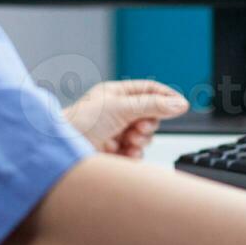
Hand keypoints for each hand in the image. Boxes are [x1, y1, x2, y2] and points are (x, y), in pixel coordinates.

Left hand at [63, 80, 188, 157]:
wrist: (64, 149)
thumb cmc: (81, 122)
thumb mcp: (121, 107)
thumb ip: (152, 105)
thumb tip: (179, 104)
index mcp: (117, 94)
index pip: (150, 90)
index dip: (167, 96)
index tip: (182, 105)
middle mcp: (118, 112)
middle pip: (151, 115)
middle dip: (149, 123)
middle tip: (139, 128)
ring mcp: (117, 132)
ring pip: (146, 136)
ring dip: (141, 140)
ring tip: (127, 141)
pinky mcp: (116, 152)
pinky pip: (137, 153)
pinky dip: (134, 154)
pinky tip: (123, 153)